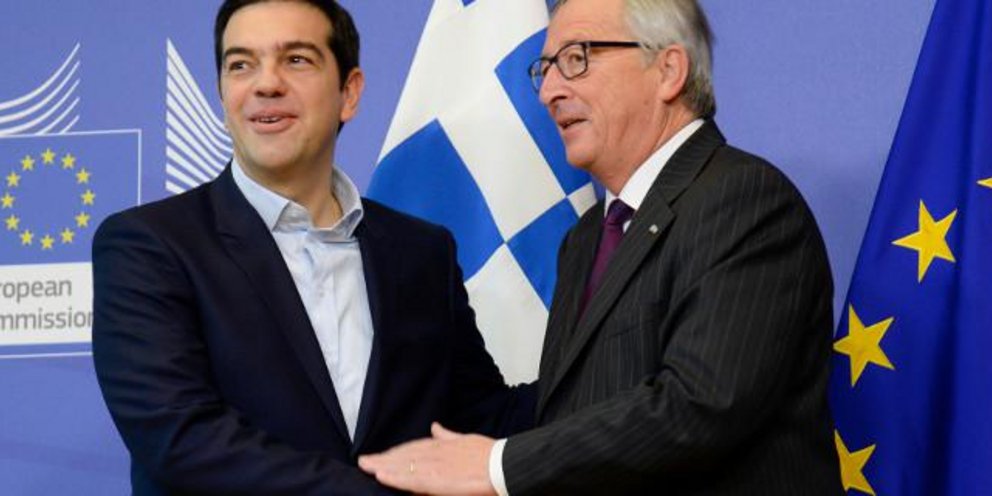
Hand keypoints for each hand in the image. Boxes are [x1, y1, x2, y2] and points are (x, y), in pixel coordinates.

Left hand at [359, 422, 496, 495]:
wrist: (503, 464)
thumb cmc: (489, 453)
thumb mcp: (465, 438)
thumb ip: (447, 435)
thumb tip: (436, 426)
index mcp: (442, 445)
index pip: (413, 447)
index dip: (395, 452)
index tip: (381, 455)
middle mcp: (435, 453)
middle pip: (403, 455)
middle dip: (383, 458)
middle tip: (363, 461)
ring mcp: (434, 466)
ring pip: (403, 465)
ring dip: (382, 466)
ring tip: (366, 466)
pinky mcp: (437, 480)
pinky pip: (411, 479)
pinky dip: (394, 476)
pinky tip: (381, 476)